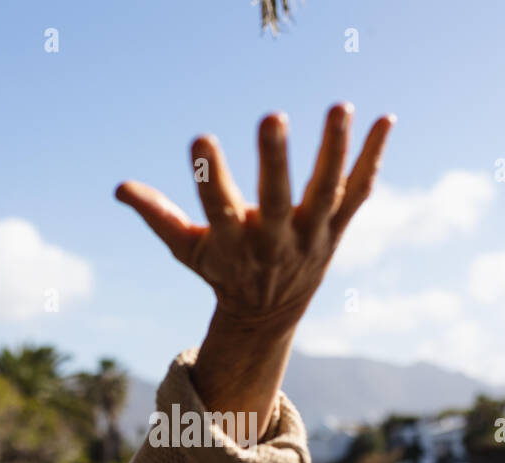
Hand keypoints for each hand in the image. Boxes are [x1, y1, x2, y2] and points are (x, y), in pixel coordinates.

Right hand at [116, 104, 393, 439]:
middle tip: (272, 116)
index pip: (218, 208)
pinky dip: (372, 157)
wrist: (268, 314)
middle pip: (278, 199)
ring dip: (334, 149)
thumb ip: (157, 215)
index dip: (210, 177)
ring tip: (339, 106)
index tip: (200, 141)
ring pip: (326, 191)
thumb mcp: (185, 249)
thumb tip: (119, 188)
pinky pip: (359, 190)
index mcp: (233, 243)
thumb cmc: (221, 270)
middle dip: (276, 160)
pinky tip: (385, 119)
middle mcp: (276, 240)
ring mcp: (311, 234)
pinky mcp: (337, 227)